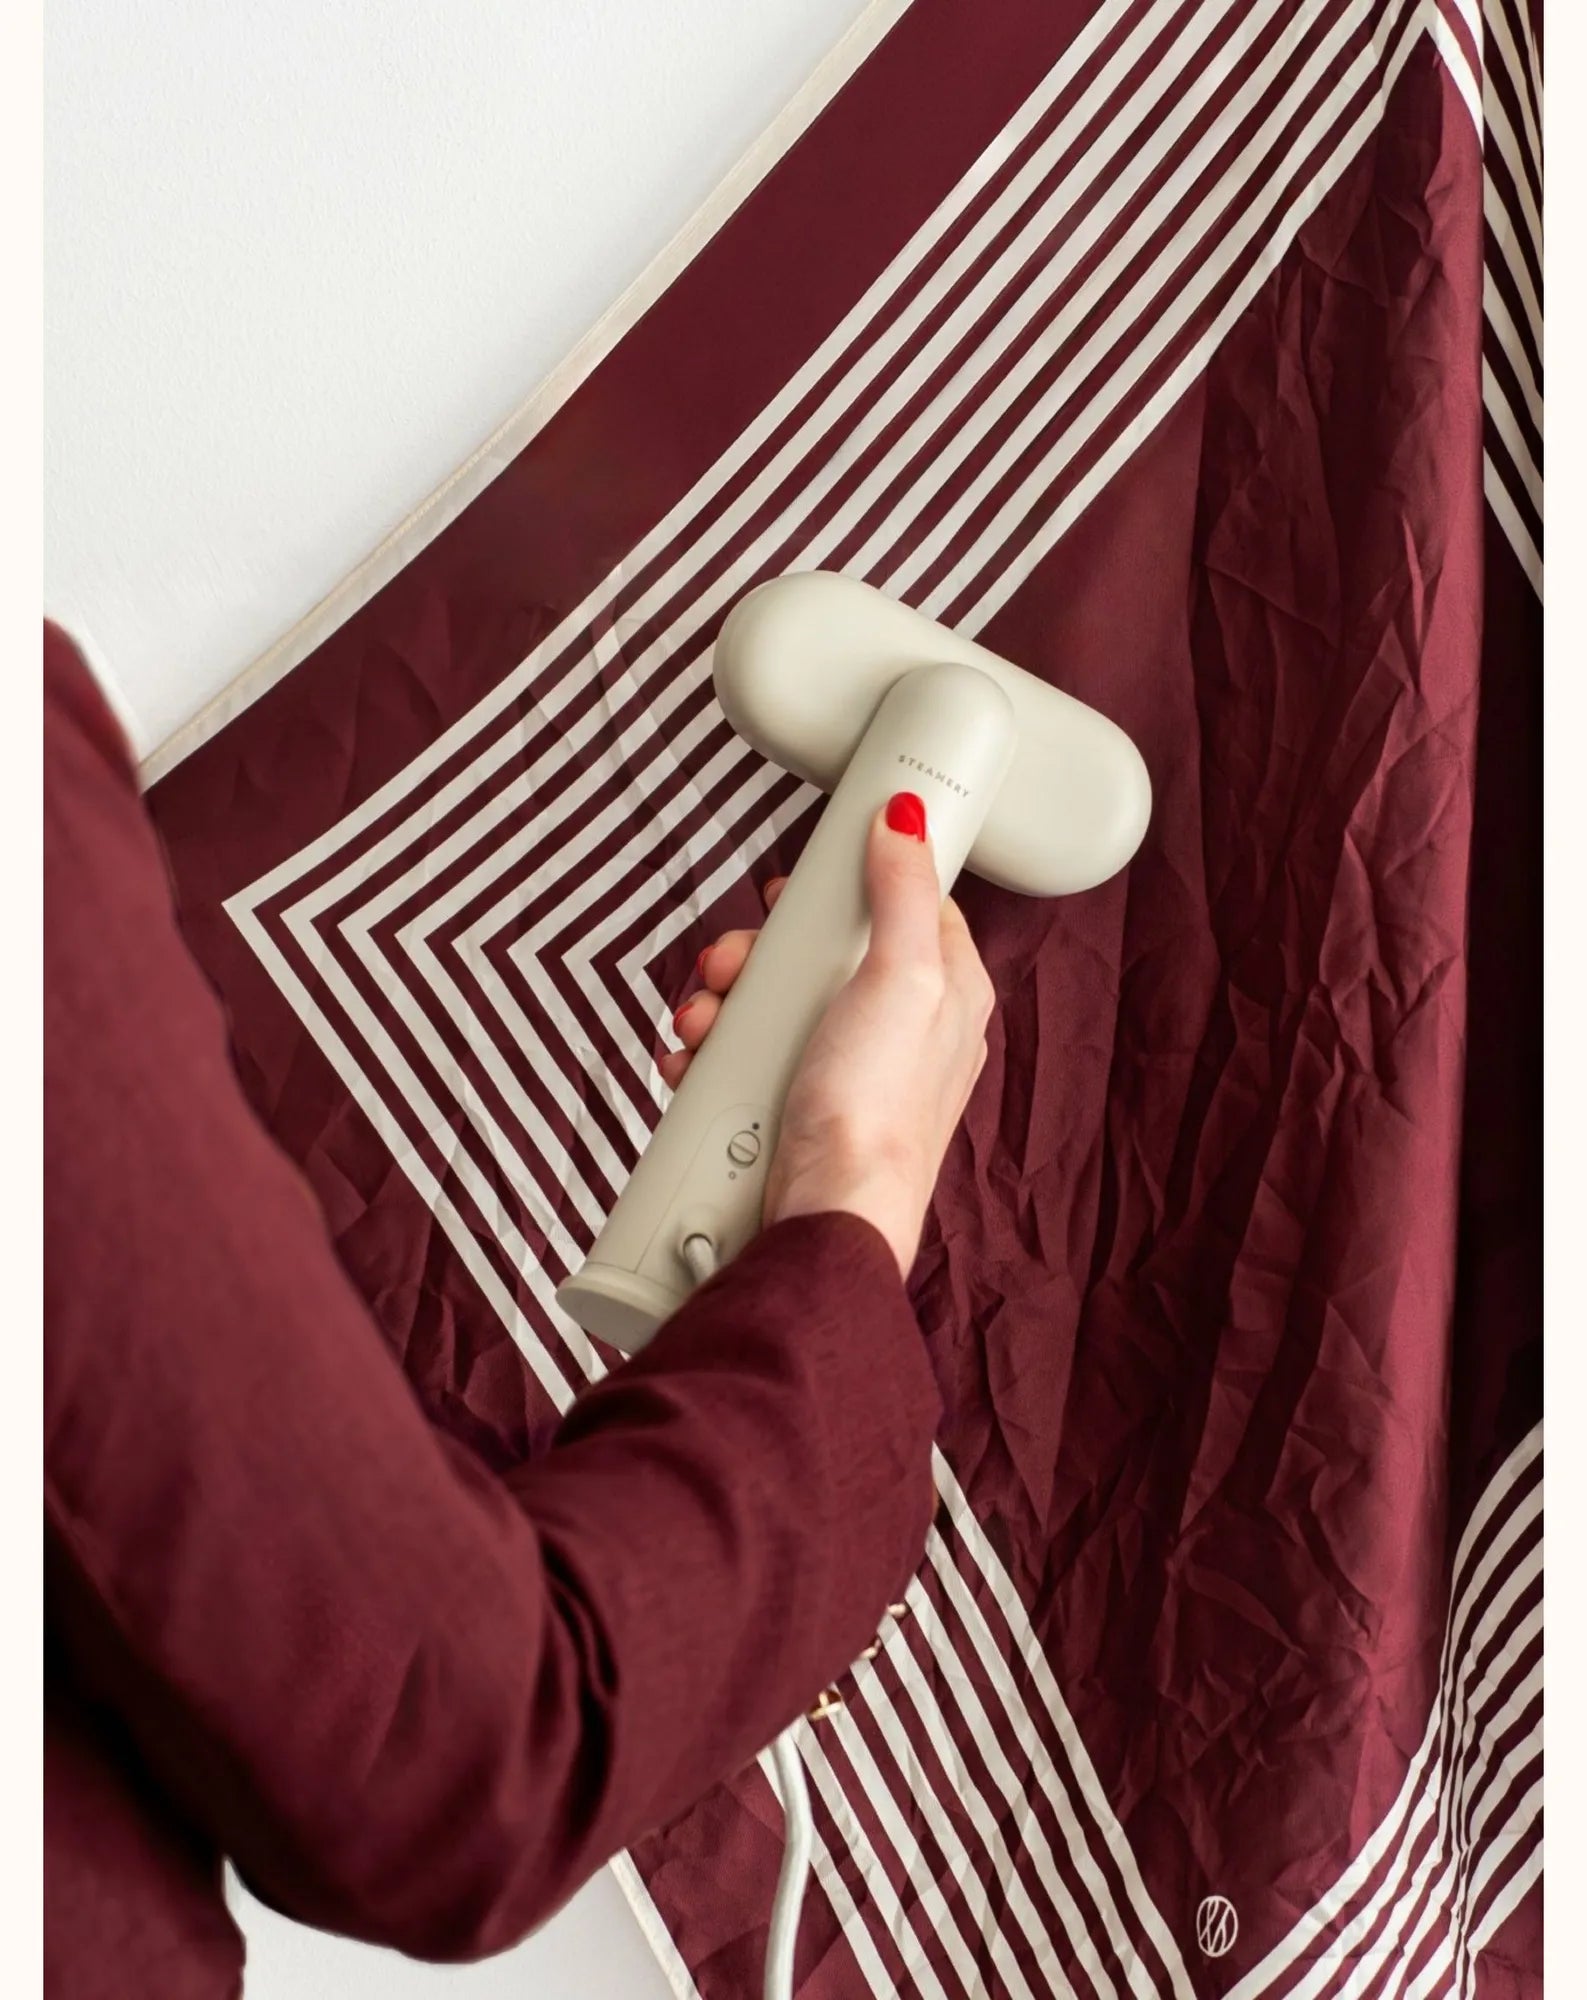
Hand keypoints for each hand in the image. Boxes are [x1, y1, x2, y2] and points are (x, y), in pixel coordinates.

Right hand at [662, 792, 994, 1278]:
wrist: (826, 1217)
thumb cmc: (876, 1113)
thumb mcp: (903, 979)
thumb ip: (903, 893)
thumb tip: (906, 820)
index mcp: (943, 990)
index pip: (902, 904)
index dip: (845, 885)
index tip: (799, 886)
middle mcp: (898, 1027)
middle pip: (819, 952)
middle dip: (759, 953)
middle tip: (730, 965)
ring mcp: (843, 1068)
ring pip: (773, 1003)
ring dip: (722, 1003)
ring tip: (702, 1022)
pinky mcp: (797, 1105)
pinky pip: (746, 1057)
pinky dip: (713, 1052)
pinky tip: (695, 1058)